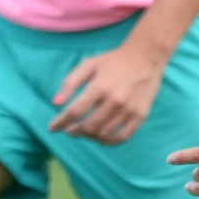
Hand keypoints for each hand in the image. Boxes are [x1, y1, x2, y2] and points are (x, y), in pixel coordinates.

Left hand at [50, 37, 166, 142]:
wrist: (146, 56)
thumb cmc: (114, 60)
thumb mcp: (89, 65)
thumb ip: (70, 83)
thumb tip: (56, 103)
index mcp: (99, 87)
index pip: (74, 112)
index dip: (60, 122)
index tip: (53, 128)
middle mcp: (114, 101)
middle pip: (88, 127)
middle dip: (74, 131)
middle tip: (70, 129)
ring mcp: (129, 110)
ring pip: (103, 134)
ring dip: (90, 136)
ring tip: (85, 131)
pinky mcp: (140, 115)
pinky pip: (122, 137)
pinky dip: (109, 141)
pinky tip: (102, 137)